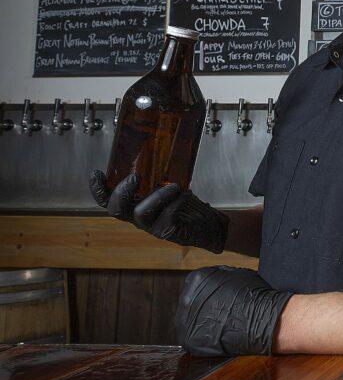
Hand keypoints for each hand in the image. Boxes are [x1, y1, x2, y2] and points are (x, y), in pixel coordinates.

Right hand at [90, 170, 227, 252]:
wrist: (209, 224)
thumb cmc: (184, 203)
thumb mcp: (168, 185)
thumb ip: (158, 174)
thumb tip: (157, 147)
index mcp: (134, 204)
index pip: (108, 200)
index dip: (98, 189)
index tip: (96, 172)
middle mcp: (138, 217)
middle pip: (116, 210)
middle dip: (121, 192)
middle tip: (135, 177)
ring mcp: (152, 226)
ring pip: (141, 214)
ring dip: (156, 196)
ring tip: (174, 186)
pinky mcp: (168, 232)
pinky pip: (166, 218)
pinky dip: (175, 203)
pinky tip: (185, 195)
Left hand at [176, 266, 291, 355]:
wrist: (262, 318)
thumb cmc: (254, 296)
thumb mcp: (237, 273)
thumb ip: (221, 275)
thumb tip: (218, 279)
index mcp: (196, 279)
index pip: (196, 285)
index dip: (208, 294)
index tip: (217, 300)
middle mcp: (186, 298)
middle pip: (190, 304)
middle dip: (203, 309)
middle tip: (219, 313)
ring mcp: (185, 320)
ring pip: (190, 322)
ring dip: (202, 324)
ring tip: (219, 325)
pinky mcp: (188, 340)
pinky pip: (193, 339)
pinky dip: (204, 340)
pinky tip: (217, 336)